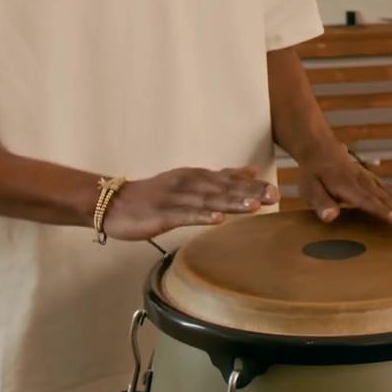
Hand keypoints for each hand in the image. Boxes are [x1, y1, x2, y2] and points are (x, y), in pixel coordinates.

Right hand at [99, 166, 276, 241]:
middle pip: (223, 188)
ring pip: (208, 200)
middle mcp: (189, 184)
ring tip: (254, 206)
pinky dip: (202, 216)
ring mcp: (175, 198)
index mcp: (196, 177)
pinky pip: (185, 215)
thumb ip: (219, 178)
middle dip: (249, 192)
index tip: (276, 191)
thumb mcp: (189, 182)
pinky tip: (218, 220)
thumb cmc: (154, 196)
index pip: (229, 180)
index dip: (253, 186)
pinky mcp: (163, 213)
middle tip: (274, 197)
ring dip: (231, 202)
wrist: (115, 203)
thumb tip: (249, 171)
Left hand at [297, 146, 391, 224]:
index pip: (367, 201)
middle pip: (389, 198)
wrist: (321, 148)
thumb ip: (321, 203)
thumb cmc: (314, 174)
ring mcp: (375, 182)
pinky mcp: (380, 183)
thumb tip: (330, 217)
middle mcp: (366, 184)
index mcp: (349, 187)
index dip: (381, 211)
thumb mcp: (309, 189)